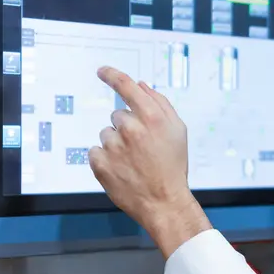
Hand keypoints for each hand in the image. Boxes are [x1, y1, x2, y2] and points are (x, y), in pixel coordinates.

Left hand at [89, 67, 211, 257]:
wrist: (164, 202)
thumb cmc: (173, 166)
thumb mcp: (178, 131)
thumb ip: (161, 104)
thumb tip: (142, 86)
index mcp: (151, 117)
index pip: (126, 86)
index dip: (111, 75)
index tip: (102, 71)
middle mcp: (131, 128)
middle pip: (117, 115)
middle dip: (127, 127)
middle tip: (141, 148)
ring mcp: (113, 146)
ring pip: (106, 134)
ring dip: (116, 144)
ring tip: (132, 162)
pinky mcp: (100, 163)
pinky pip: (95, 151)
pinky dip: (105, 159)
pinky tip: (121, 170)